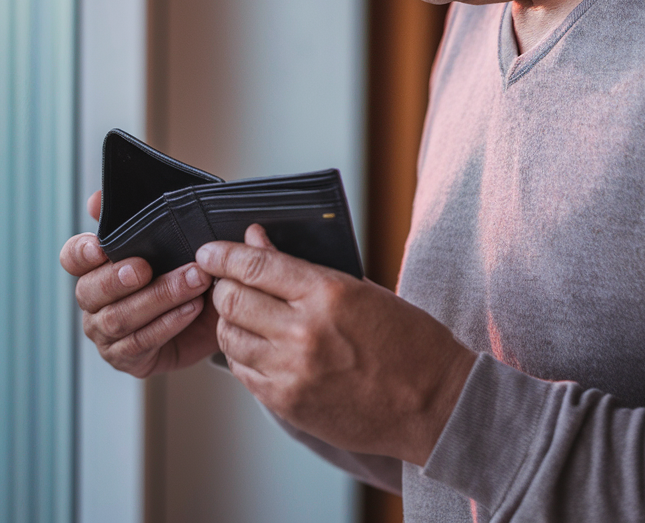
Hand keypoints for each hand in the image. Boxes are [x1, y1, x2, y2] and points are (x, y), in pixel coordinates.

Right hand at [59, 190, 218, 376]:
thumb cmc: (180, 266)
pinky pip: (140, 343)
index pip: (72, 257)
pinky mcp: (125, 357)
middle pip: (91, 291)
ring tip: (192, 282)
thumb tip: (97, 199)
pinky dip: (168, 323)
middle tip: (145, 267)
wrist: (211, 310)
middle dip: (118, 278)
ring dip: (158, 298)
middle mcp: (93, 300)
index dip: (81, 252)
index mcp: (95, 265)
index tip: (100, 247)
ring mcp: (105, 332)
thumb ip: (136, 215)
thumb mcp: (167, 237)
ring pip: (118, 318)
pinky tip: (191, 308)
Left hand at [198, 224, 476, 466]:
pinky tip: (256, 345)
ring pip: (230, 336)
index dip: (223, 254)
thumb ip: (300, 268)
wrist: (436, 403)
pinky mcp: (289, 403)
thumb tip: (255, 240)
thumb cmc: (406, 339)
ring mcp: (293, 372)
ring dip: (228, 320)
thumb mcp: (358, 288)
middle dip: (221, 285)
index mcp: (327, 293)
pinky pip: (243, 372)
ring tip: (241, 313)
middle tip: (225, 280)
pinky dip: (241, 354)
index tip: (208, 250)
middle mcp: (304, 332)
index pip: (255, 265)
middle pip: (232, 299)